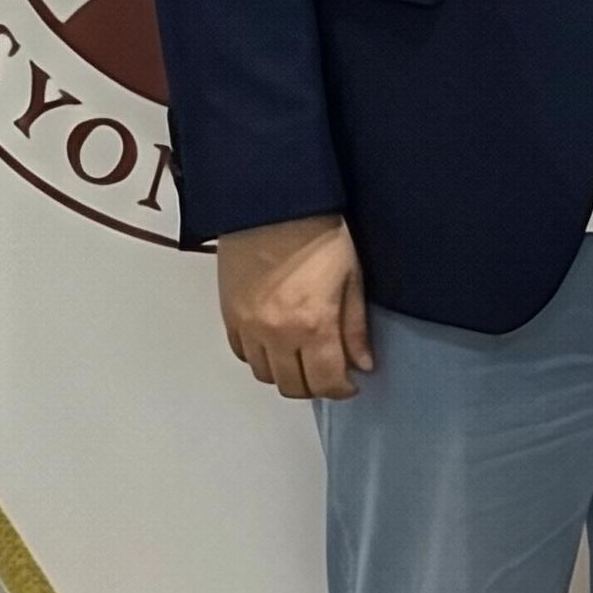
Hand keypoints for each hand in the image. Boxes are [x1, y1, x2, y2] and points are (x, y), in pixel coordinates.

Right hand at [218, 214, 372, 398]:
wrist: (273, 203)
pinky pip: (242, 353)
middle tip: (327, 372)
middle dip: (314, 386)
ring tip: (301, 357)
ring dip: (286, 373)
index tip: (350, 382)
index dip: (341, 389)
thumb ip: (355, 328)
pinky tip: (275, 343)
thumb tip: (362, 364)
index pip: (325, 383)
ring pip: (265, 374)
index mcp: (313, 326)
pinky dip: (259, 356)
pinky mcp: (229, 314)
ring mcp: (249, 327)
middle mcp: (277, 335)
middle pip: (292, 387)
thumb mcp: (351, 278)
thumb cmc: (319, 234)